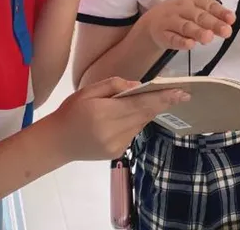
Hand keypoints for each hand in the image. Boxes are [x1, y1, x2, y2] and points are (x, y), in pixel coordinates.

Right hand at [50, 77, 189, 160]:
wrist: (57, 142)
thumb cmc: (71, 112)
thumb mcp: (87, 91)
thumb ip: (113, 86)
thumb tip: (137, 85)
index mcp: (104, 113)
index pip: (140, 104)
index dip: (163, 98)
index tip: (182, 93)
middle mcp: (112, 132)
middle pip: (145, 114)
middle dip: (162, 103)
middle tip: (181, 95)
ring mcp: (116, 145)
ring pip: (140, 124)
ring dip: (145, 112)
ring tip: (147, 102)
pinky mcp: (117, 153)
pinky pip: (132, 133)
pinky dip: (133, 123)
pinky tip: (124, 118)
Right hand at [137, 0, 234, 50]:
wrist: (153, 21)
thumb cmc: (181, 15)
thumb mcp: (197, 10)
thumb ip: (214, 16)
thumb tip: (230, 22)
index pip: (208, 4)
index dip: (220, 12)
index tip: (231, 19)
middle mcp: (182, 8)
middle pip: (199, 16)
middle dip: (213, 24)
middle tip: (226, 31)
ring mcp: (171, 21)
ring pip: (186, 26)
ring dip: (198, 32)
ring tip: (209, 37)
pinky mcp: (163, 35)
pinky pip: (172, 38)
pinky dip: (181, 42)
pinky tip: (190, 44)